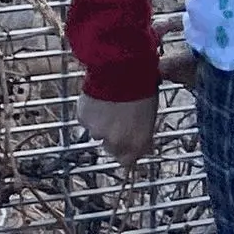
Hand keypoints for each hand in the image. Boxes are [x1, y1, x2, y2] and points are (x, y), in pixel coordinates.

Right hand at [78, 47, 203, 167]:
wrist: (121, 71)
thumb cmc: (141, 90)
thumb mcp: (150, 116)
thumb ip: (143, 135)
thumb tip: (144, 147)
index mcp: (136, 143)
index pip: (127, 162)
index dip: (127, 153)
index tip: (127, 146)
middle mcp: (115, 142)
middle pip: (111, 149)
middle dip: (114, 139)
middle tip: (119, 121)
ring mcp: (97, 131)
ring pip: (97, 134)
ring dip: (102, 125)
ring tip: (110, 106)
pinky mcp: (83, 119)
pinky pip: (86, 121)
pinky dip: (91, 114)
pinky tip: (99, 101)